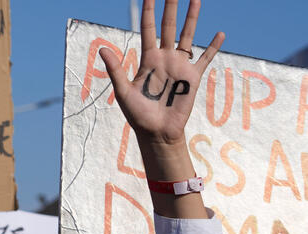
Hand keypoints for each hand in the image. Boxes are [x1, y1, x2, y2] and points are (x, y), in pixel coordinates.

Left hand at [99, 0, 221, 145]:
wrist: (157, 132)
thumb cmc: (138, 115)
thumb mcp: (123, 91)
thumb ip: (115, 69)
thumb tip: (102, 49)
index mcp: (147, 59)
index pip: (148, 29)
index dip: (149, 11)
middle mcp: (164, 58)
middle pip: (168, 27)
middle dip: (171, 7)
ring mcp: (180, 66)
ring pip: (187, 36)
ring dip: (192, 18)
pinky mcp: (193, 77)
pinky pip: (205, 58)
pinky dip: (213, 47)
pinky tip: (219, 34)